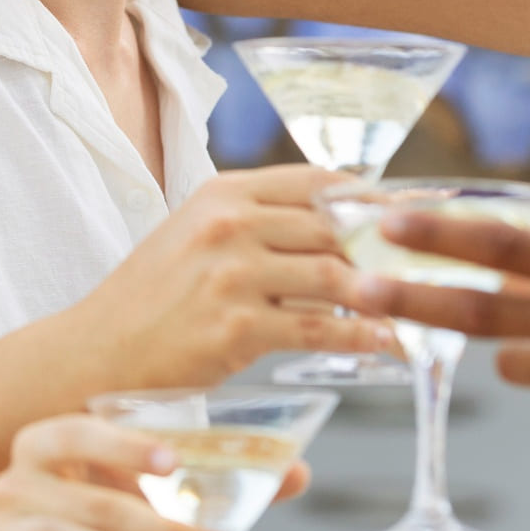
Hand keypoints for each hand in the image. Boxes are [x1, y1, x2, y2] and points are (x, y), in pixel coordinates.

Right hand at [0, 415, 233, 530]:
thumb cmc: (100, 520)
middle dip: (158, 527)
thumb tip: (296, 473)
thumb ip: (213, 485)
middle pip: (88, 500)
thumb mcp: (146, 496)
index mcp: (44, 445)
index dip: (121, 445)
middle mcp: (13, 484)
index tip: (173, 462)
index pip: (75, 432)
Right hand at [69, 165, 391, 387]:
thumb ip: (258, 221)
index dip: (373, 197)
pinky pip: (318, 330)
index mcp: (224, 192)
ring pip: (334, 277)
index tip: (414, 211)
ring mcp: (232, 276)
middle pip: (335, 227)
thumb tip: (334, 225)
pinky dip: (362, 337)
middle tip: (429, 263)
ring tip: (417, 305)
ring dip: (383, 293)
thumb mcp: (197, 233)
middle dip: (389, 247)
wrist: (100, 349)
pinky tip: (387, 343)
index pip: (318, 181)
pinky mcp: (236, 329)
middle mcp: (230, 225)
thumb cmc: (155, 295)